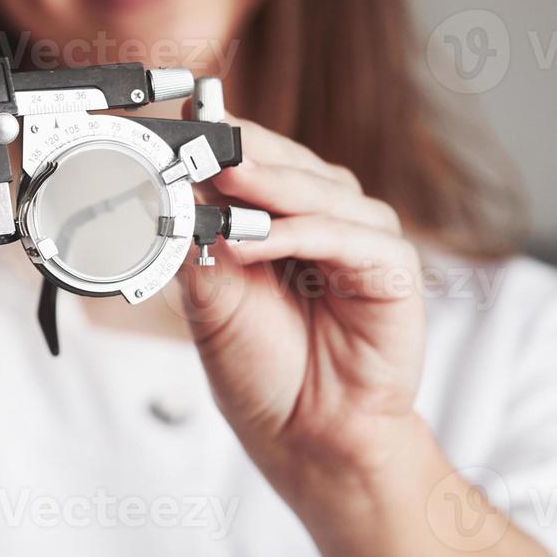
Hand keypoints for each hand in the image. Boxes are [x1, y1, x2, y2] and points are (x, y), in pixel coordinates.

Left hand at [179, 114, 426, 512]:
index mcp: (279, 214)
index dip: (214, 136)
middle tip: (197, 140)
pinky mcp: (392, 267)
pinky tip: (251, 239)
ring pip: (316, 191)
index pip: (249, 156)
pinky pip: (344, 236)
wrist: (305, 438)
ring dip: (266, 187)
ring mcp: (361, 236)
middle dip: (238, 151)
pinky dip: (298, 233)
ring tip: (218, 183)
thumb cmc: (262, 370)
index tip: (173, 118)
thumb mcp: (210, 299)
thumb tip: (164, 188)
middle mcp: (322, 216)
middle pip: (284, 162)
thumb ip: (195, 242)